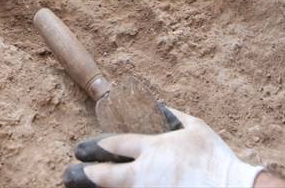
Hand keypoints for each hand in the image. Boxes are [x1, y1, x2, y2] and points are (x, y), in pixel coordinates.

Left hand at [64, 107, 262, 187]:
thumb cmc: (216, 159)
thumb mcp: (196, 127)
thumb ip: (173, 115)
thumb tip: (157, 105)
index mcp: (153, 148)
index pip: (113, 145)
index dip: (93, 147)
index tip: (80, 149)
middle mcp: (144, 174)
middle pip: (103, 175)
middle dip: (83, 174)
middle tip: (69, 172)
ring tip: (75, 186)